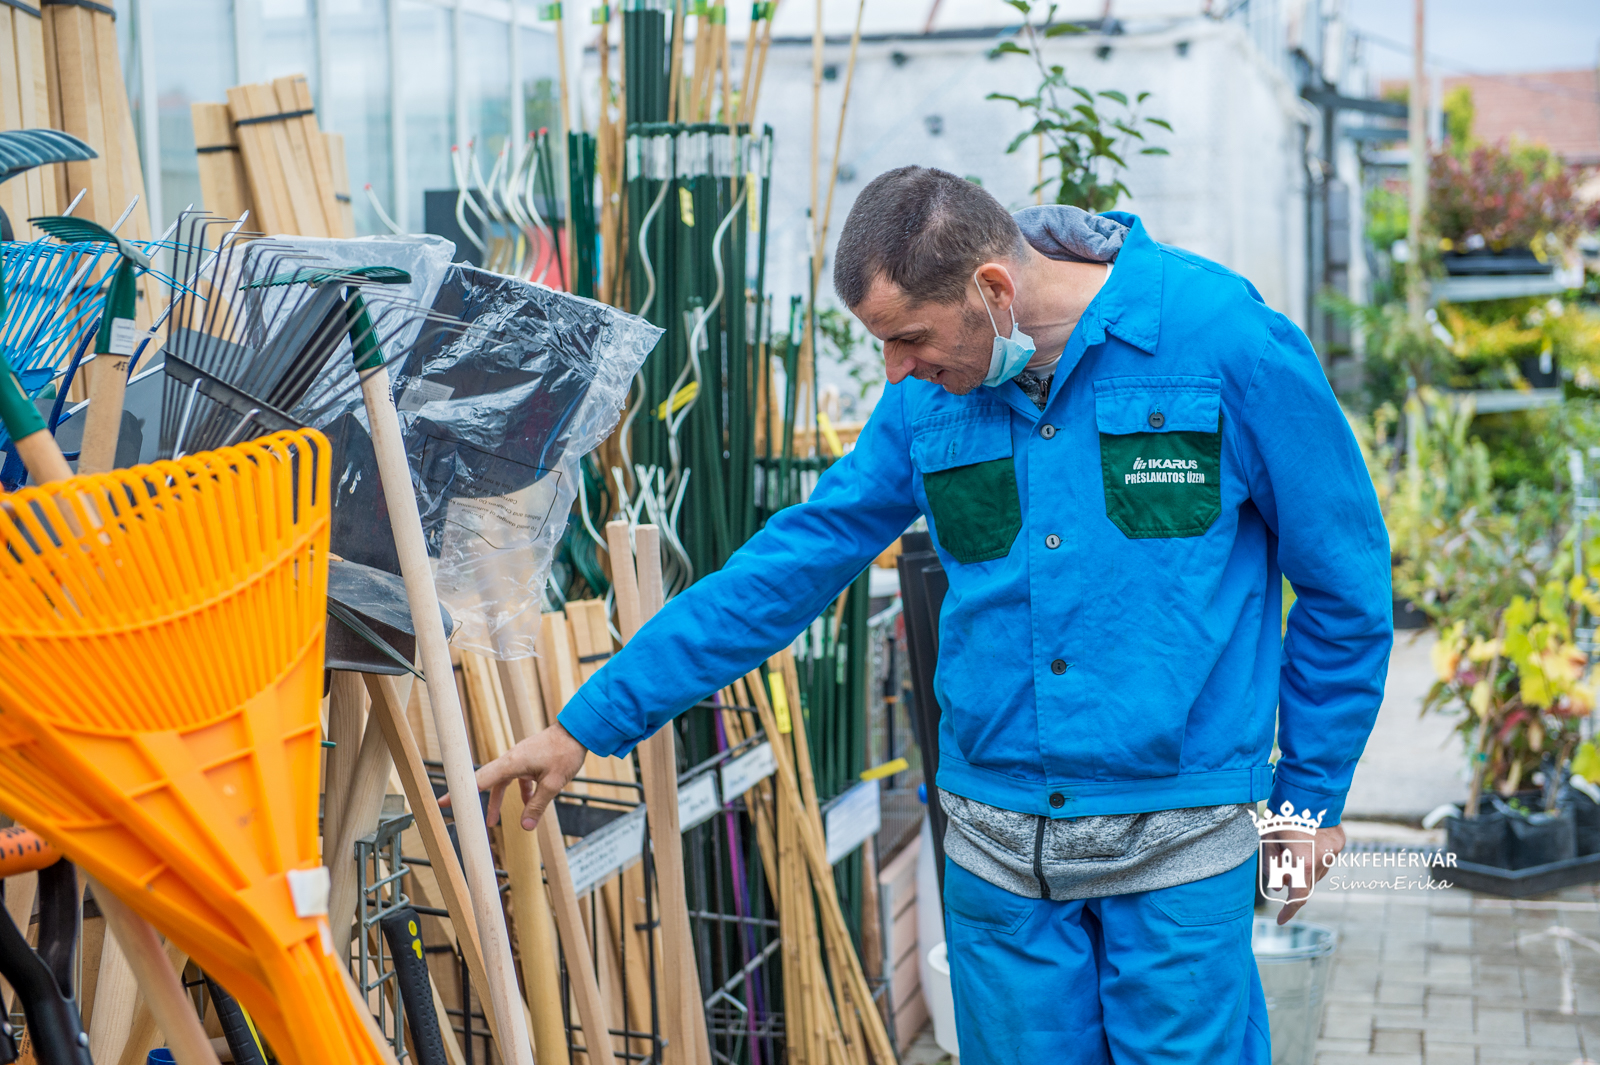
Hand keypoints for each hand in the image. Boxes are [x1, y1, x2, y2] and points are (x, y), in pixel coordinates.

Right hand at [440, 723, 587, 831]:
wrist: (578, 731)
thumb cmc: (565, 753)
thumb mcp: (554, 784)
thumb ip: (537, 805)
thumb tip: (525, 827)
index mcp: (512, 763)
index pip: (481, 779)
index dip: (462, 791)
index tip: (444, 800)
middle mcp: (511, 759)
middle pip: (485, 780)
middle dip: (470, 796)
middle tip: (454, 809)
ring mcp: (519, 758)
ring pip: (501, 781)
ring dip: (496, 800)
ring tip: (492, 822)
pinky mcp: (528, 759)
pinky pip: (516, 778)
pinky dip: (518, 792)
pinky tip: (528, 804)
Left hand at [1260, 824, 1344, 924]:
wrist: (1308, 789)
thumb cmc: (1282, 814)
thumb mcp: (1268, 840)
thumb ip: (1272, 866)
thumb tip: (1278, 886)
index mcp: (1304, 862)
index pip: (1298, 896)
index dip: (1289, 910)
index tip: (1281, 920)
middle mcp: (1323, 860)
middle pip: (1307, 884)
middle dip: (1293, 883)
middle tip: (1279, 874)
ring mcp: (1334, 852)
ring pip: (1317, 872)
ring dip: (1303, 869)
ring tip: (1289, 848)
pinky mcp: (1340, 842)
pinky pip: (1325, 857)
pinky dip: (1314, 856)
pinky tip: (1305, 839)